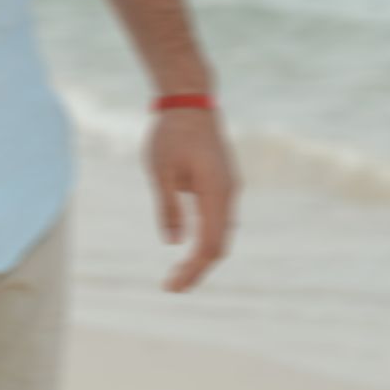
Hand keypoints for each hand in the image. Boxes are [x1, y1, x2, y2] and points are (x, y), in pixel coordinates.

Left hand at [147, 106, 238, 291]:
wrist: (190, 102)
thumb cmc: (171, 134)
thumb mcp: (161, 171)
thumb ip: (168, 208)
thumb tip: (174, 243)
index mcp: (216, 193)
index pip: (208, 245)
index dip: (192, 270)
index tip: (171, 286)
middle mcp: (228, 194)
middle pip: (218, 245)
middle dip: (197, 269)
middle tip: (172, 287)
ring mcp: (229, 189)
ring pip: (221, 233)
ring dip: (202, 256)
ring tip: (179, 274)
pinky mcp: (223, 184)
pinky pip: (218, 220)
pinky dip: (206, 239)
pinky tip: (189, 248)